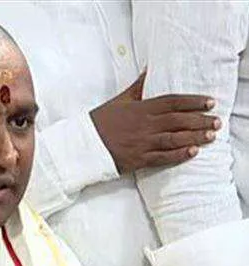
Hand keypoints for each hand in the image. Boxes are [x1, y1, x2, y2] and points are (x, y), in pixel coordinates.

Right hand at [90, 72, 219, 172]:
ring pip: (174, 138)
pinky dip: (178, 155)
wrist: (84, 144)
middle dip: (200, 120)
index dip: (193, 102)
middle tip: (216, 121)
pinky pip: (162, 157)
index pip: (172, 102)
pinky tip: (192, 152)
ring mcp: (142, 142)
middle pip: (178, 120)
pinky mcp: (138, 159)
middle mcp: (144, 125)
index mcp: (141, 108)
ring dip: (194, 137)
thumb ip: (138, 87)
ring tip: (210, 136)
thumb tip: (149, 71)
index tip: (209, 102)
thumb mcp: (119, 101)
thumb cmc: (100, 122)